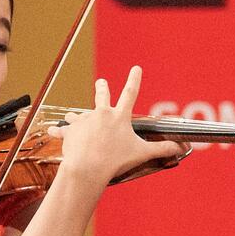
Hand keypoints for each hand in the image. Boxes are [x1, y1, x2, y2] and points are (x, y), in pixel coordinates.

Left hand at [47, 65, 182, 185]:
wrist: (88, 167)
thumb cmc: (115, 161)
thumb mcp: (141, 154)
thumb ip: (162, 149)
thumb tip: (182, 148)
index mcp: (119, 117)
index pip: (130, 93)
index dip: (134, 80)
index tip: (135, 68)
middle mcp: (101, 114)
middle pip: (101, 96)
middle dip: (102, 88)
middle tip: (101, 83)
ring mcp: (85, 121)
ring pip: (80, 115)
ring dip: (78, 116)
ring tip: (74, 117)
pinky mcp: (71, 131)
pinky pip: (63, 130)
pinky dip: (59, 132)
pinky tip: (52, 131)